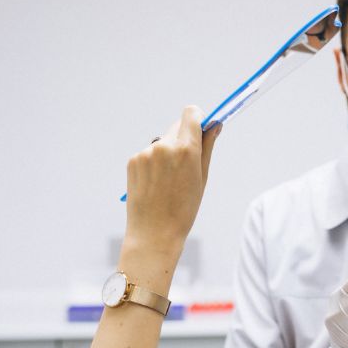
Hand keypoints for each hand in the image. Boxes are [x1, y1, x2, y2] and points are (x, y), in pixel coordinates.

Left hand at [122, 105, 221, 257]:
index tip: (202, 128)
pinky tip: (156, 184)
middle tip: (188, 163)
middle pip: (177, 127)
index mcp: (186, 149)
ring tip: (170, 181)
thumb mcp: (202, 178)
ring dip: (168, 152)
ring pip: (163, 142)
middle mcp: (164, 146)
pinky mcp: (133, 161)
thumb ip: (207, 147)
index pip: (191, 113)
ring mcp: (145, 153)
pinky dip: (154, 163)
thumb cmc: (183, 209)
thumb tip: (215, 125)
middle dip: (184, 138)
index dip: (198, 118)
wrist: (154, 233)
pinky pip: (149, 153)